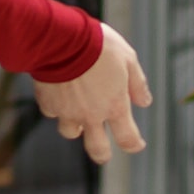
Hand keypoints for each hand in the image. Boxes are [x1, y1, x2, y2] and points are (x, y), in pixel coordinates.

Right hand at [32, 22, 152, 163]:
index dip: (134, 145)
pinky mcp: (48, 102)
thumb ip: (137, 83)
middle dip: (103, 154)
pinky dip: (56, 107)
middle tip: (104, 153)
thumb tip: (145, 102)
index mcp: (114, 105)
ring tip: (78, 114)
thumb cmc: (98, 45)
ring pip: (70, 132)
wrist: (61, 39)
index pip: (127, 138)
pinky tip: (59, 94)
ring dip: (76, 127)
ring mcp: (67, 111)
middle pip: (97, 149)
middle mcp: (90, 114)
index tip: (137, 145)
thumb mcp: (127, 58)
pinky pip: (52, 111)